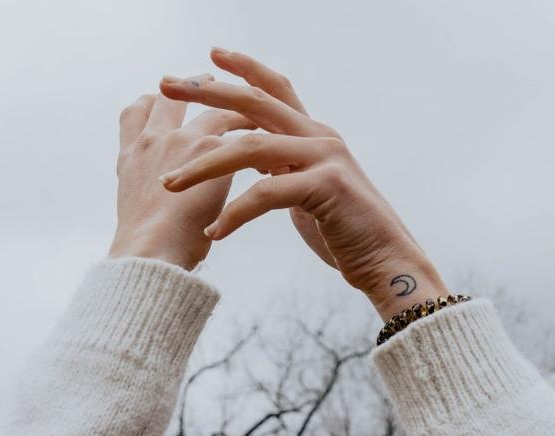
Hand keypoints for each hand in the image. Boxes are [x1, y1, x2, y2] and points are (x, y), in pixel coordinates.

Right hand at [109, 81, 253, 268]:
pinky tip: (272, 148)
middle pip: (168, 99)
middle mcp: (152, 140)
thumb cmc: (147, 250)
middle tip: (213, 85)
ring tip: (255, 118)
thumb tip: (165, 204)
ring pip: (213, 112)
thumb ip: (151, 195)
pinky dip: (256, 136)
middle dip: (193, 89)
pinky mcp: (209, 150)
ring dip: (235, 110)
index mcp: (130, 156)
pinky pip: (239, 132)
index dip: (153, 102)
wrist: (151, 254)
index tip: (168, 96)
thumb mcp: (137, 213)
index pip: (135, 114)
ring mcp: (179, 140)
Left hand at [158, 49, 449, 318]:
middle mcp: (319, 136)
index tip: (210, 56)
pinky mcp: (325, 187)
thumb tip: (255, 157)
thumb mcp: (306, 189)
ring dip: (204, 165)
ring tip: (170, 183)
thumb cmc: (344, 229)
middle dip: (208, 92)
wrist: (386, 260)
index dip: (244, 69)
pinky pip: (266, 193)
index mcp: (313, 134)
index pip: (275, 89)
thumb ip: (283, 166)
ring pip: (250, 147)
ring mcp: (324, 158)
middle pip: (255, 103)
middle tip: (168, 84)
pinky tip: (214, 233)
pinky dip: (235, 214)